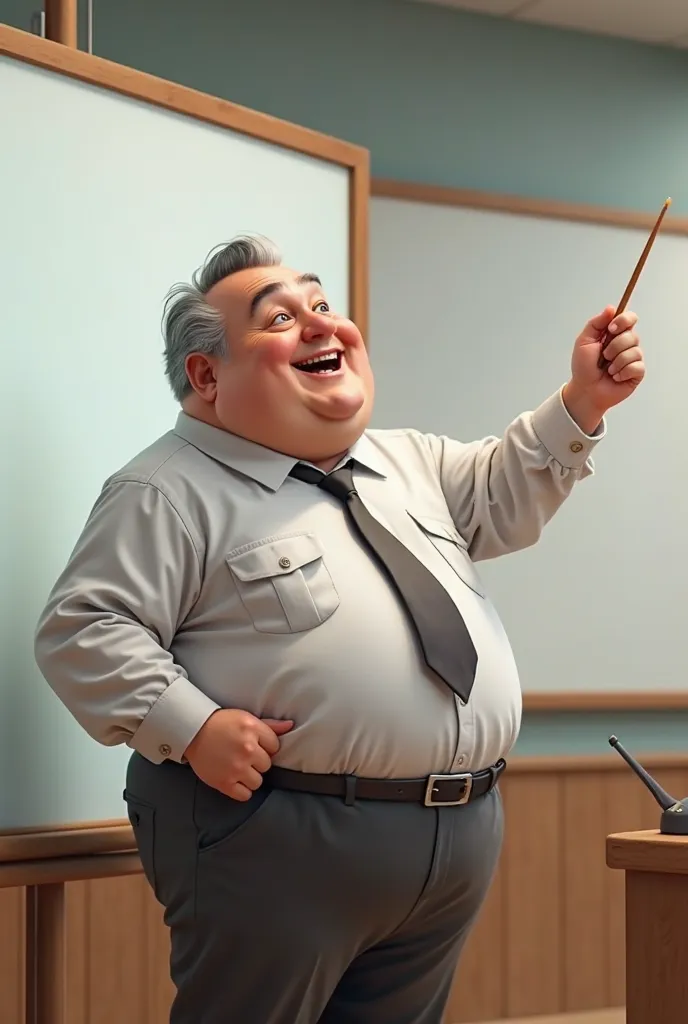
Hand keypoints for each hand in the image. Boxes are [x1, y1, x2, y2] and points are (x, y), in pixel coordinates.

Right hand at [184, 709, 293, 800]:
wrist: (192, 731)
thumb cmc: (220, 723)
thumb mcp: (245, 717)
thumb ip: (269, 725)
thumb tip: (290, 726)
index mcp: (253, 729)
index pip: (275, 746)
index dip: (266, 747)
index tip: (255, 745)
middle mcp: (247, 749)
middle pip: (267, 764)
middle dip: (257, 761)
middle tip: (243, 756)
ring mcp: (236, 767)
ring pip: (258, 781)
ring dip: (250, 776)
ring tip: (239, 768)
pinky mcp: (225, 782)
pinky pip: (245, 795)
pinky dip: (241, 790)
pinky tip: (235, 780)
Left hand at [562, 305, 645, 433]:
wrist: (584, 390)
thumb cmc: (583, 367)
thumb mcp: (584, 341)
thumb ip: (596, 323)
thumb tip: (611, 308)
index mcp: (615, 334)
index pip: (630, 318)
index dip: (624, 321)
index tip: (611, 329)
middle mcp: (627, 344)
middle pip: (632, 335)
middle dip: (614, 347)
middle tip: (603, 356)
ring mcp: (633, 358)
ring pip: (634, 352)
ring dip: (616, 362)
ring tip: (608, 370)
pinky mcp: (637, 373)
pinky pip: (636, 367)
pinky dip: (622, 373)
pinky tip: (615, 377)